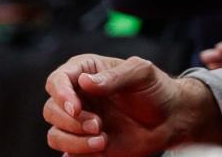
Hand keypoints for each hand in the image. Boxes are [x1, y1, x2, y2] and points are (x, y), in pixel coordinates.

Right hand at [43, 53, 221, 154]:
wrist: (169, 118)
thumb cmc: (156, 89)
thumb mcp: (142, 73)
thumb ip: (115, 76)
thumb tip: (84, 82)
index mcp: (86, 72)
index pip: (58, 79)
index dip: (61, 94)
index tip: (75, 107)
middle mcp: (78, 96)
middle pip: (51, 109)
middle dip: (71, 121)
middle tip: (98, 125)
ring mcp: (79, 122)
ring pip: (55, 134)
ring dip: (74, 141)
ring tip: (102, 141)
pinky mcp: (84, 145)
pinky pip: (67, 153)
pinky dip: (78, 154)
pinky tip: (101, 149)